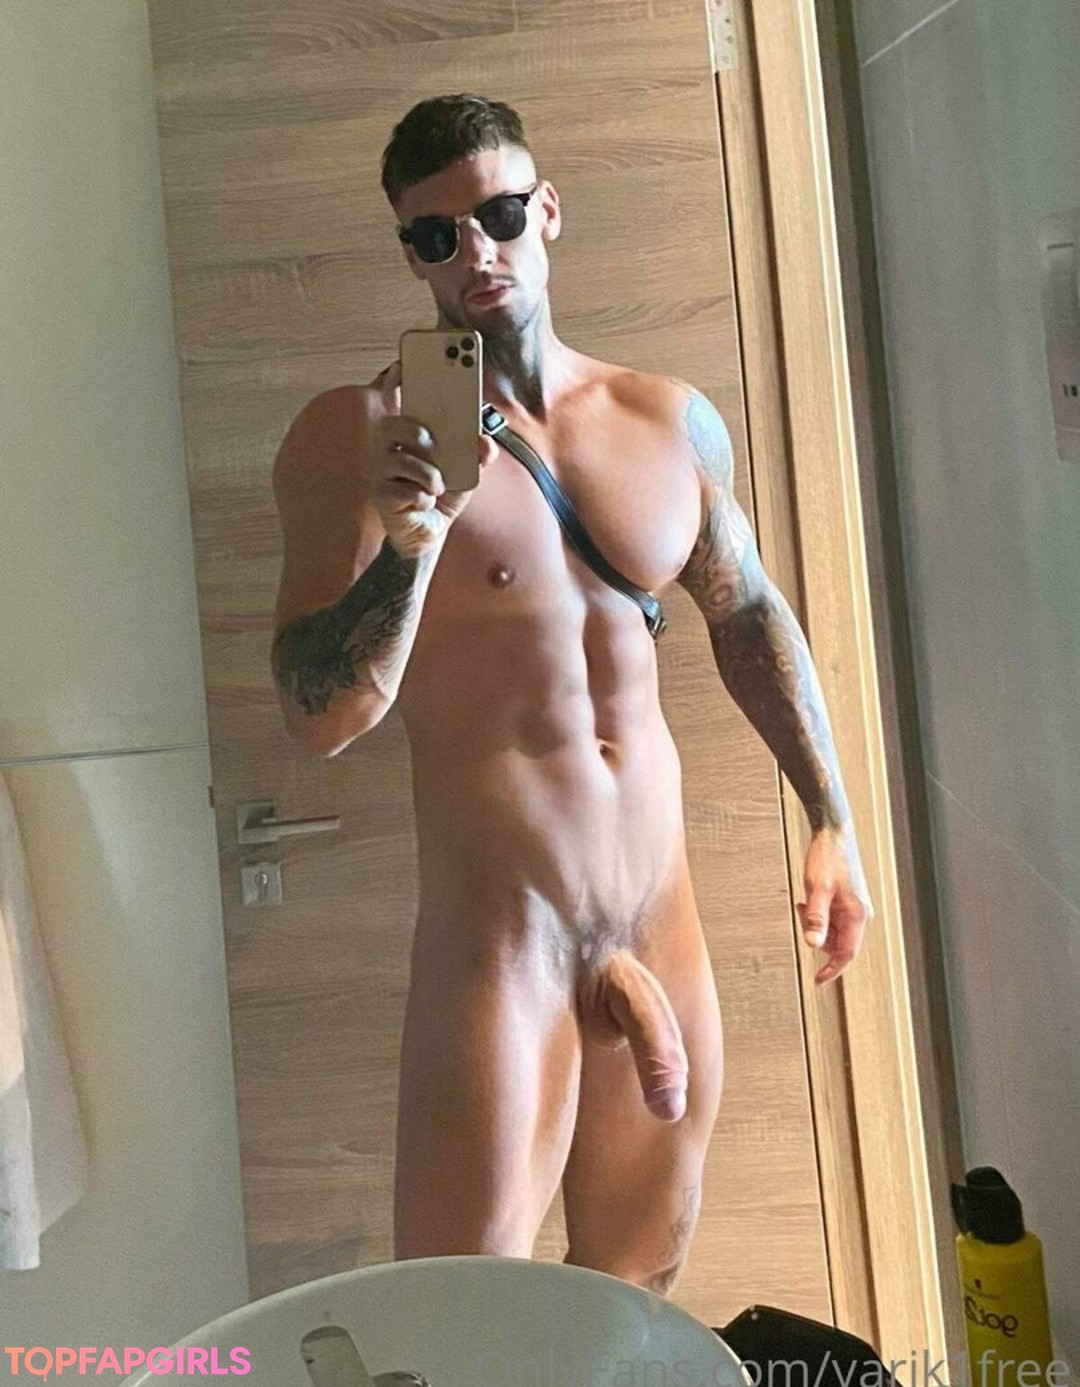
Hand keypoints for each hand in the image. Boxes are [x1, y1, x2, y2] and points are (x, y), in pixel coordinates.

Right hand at [372, 361, 498, 559]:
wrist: (430, 532)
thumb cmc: (443, 493)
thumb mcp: (468, 470)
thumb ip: (478, 453)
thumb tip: (486, 443)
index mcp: (410, 435)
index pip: (396, 400)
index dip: (396, 380)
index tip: (404, 364)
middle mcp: (391, 449)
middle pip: (391, 426)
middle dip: (413, 432)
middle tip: (431, 443)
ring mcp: (383, 472)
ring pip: (400, 460)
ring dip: (428, 474)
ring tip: (439, 485)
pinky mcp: (383, 497)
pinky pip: (404, 490)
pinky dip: (423, 497)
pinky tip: (426, 503)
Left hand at [796, 823, 873, 985]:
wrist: (834, 833)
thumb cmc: (827, 858)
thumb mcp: (816, 889)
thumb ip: (815, 918)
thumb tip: (813, 945)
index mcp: (858, 914)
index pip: (847, 953)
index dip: (832, 969)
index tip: (816, 981)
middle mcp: (860, 914)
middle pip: (837, 942)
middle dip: (817, 935)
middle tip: (801, 911)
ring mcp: (854, 908)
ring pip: (832, 930)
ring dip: (815, 923)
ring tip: (804, 900)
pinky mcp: (847, 901)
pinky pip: (831, 918)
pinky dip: (817, 914)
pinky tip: (808, 898)